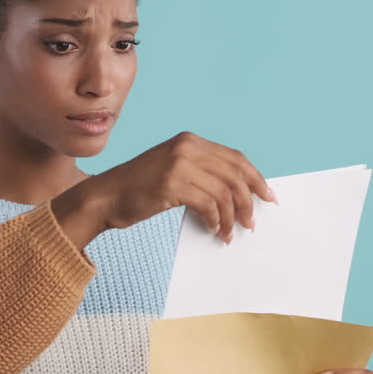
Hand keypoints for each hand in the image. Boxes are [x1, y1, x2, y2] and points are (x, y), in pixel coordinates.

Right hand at [50, 131, 277, 249]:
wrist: (104, 196)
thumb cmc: (138, 189)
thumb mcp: (173, 169)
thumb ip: (201, 172)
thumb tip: (236, 193)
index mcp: (189, 140)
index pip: (235, 158)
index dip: (255, 178)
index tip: (267, 197)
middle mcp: (186, 147)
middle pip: (234, 175)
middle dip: (248, 201)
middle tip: (251, 223)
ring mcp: (178, 164)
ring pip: (223, 192)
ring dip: (231, 217)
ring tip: (228, 233)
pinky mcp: (171, 184)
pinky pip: (208, 205)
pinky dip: (215, 220)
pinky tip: (212, 229)